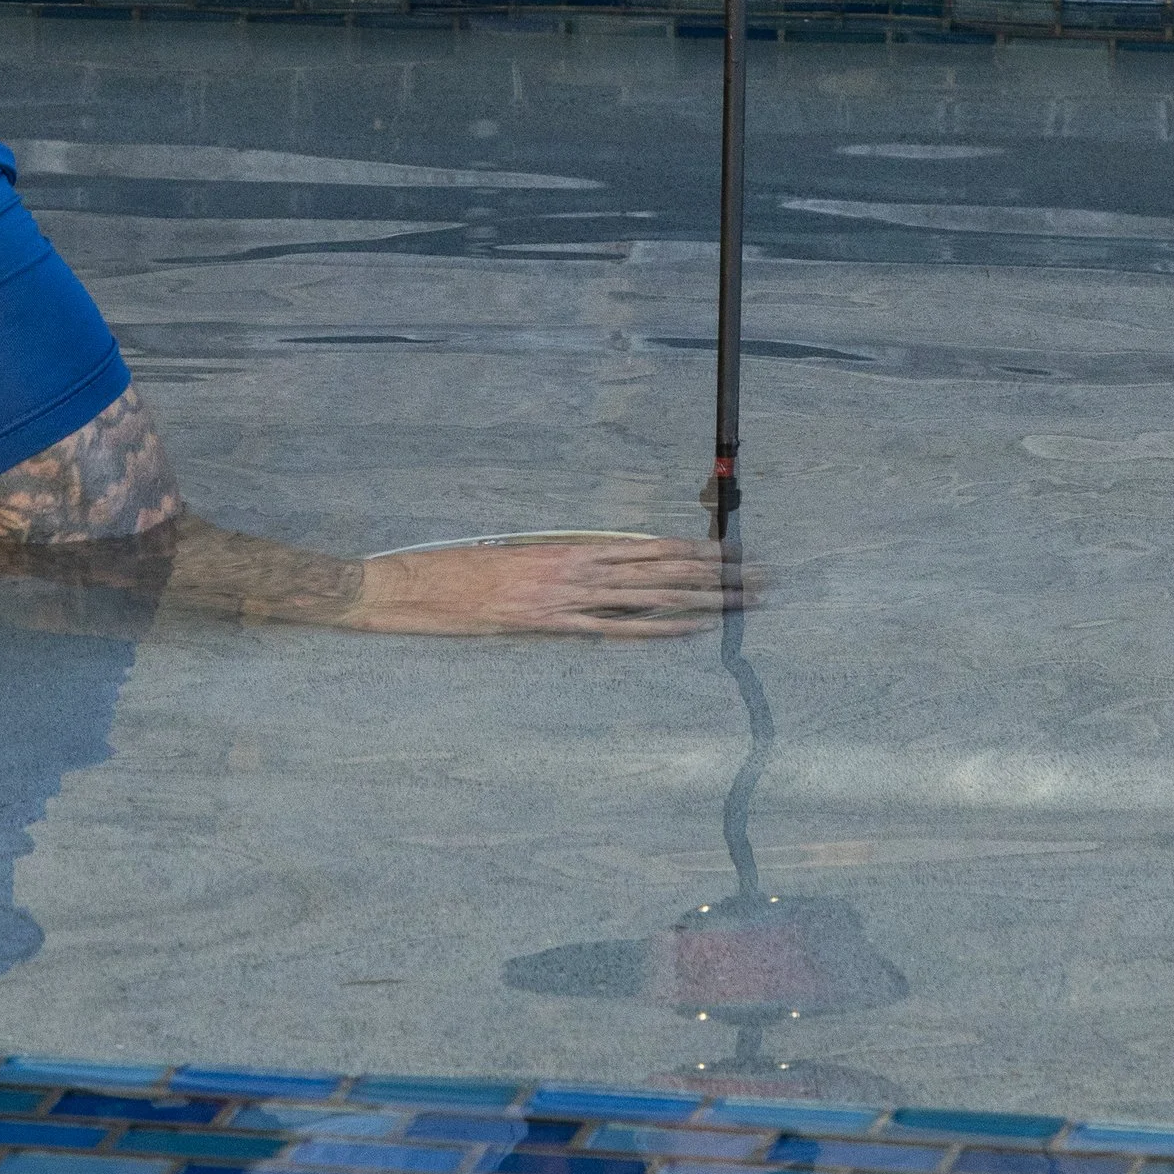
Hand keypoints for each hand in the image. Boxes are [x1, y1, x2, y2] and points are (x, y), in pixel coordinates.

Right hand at [345, 532, 739, 638]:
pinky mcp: (548, 625)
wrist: (411, 585)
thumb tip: (593, 567)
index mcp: (566, 546)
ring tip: (744, 601)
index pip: (645, 545)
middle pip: (661, 566)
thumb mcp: (512, 556)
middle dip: (716, 571)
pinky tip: (689, 628)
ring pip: (649, 594)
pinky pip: (613, 627)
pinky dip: (655, 627)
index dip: (692, 548)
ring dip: (701, 598)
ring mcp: (564, 596)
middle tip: (762, 575)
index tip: (730, 550)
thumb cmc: (455, 569)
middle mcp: (574, 565)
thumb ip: (555, 562)